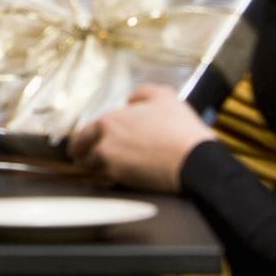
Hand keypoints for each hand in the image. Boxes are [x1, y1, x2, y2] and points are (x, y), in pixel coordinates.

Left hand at [67, 84, 214, 191]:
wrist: (194, 160)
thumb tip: (130, 100)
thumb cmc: (179, 127)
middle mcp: (104, 143)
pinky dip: (105, 182)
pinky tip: (112, 181)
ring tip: (98, 171)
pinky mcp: (122, 182)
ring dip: (93, 170)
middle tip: (83, 160)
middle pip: (81, 153)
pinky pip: (105, 183)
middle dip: (80, 156)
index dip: (81, 140)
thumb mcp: (164, 97)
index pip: (83, 132)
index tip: (81, 144)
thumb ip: (142, 93)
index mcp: (109, 120)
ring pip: (92, 170)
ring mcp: (111, 165)